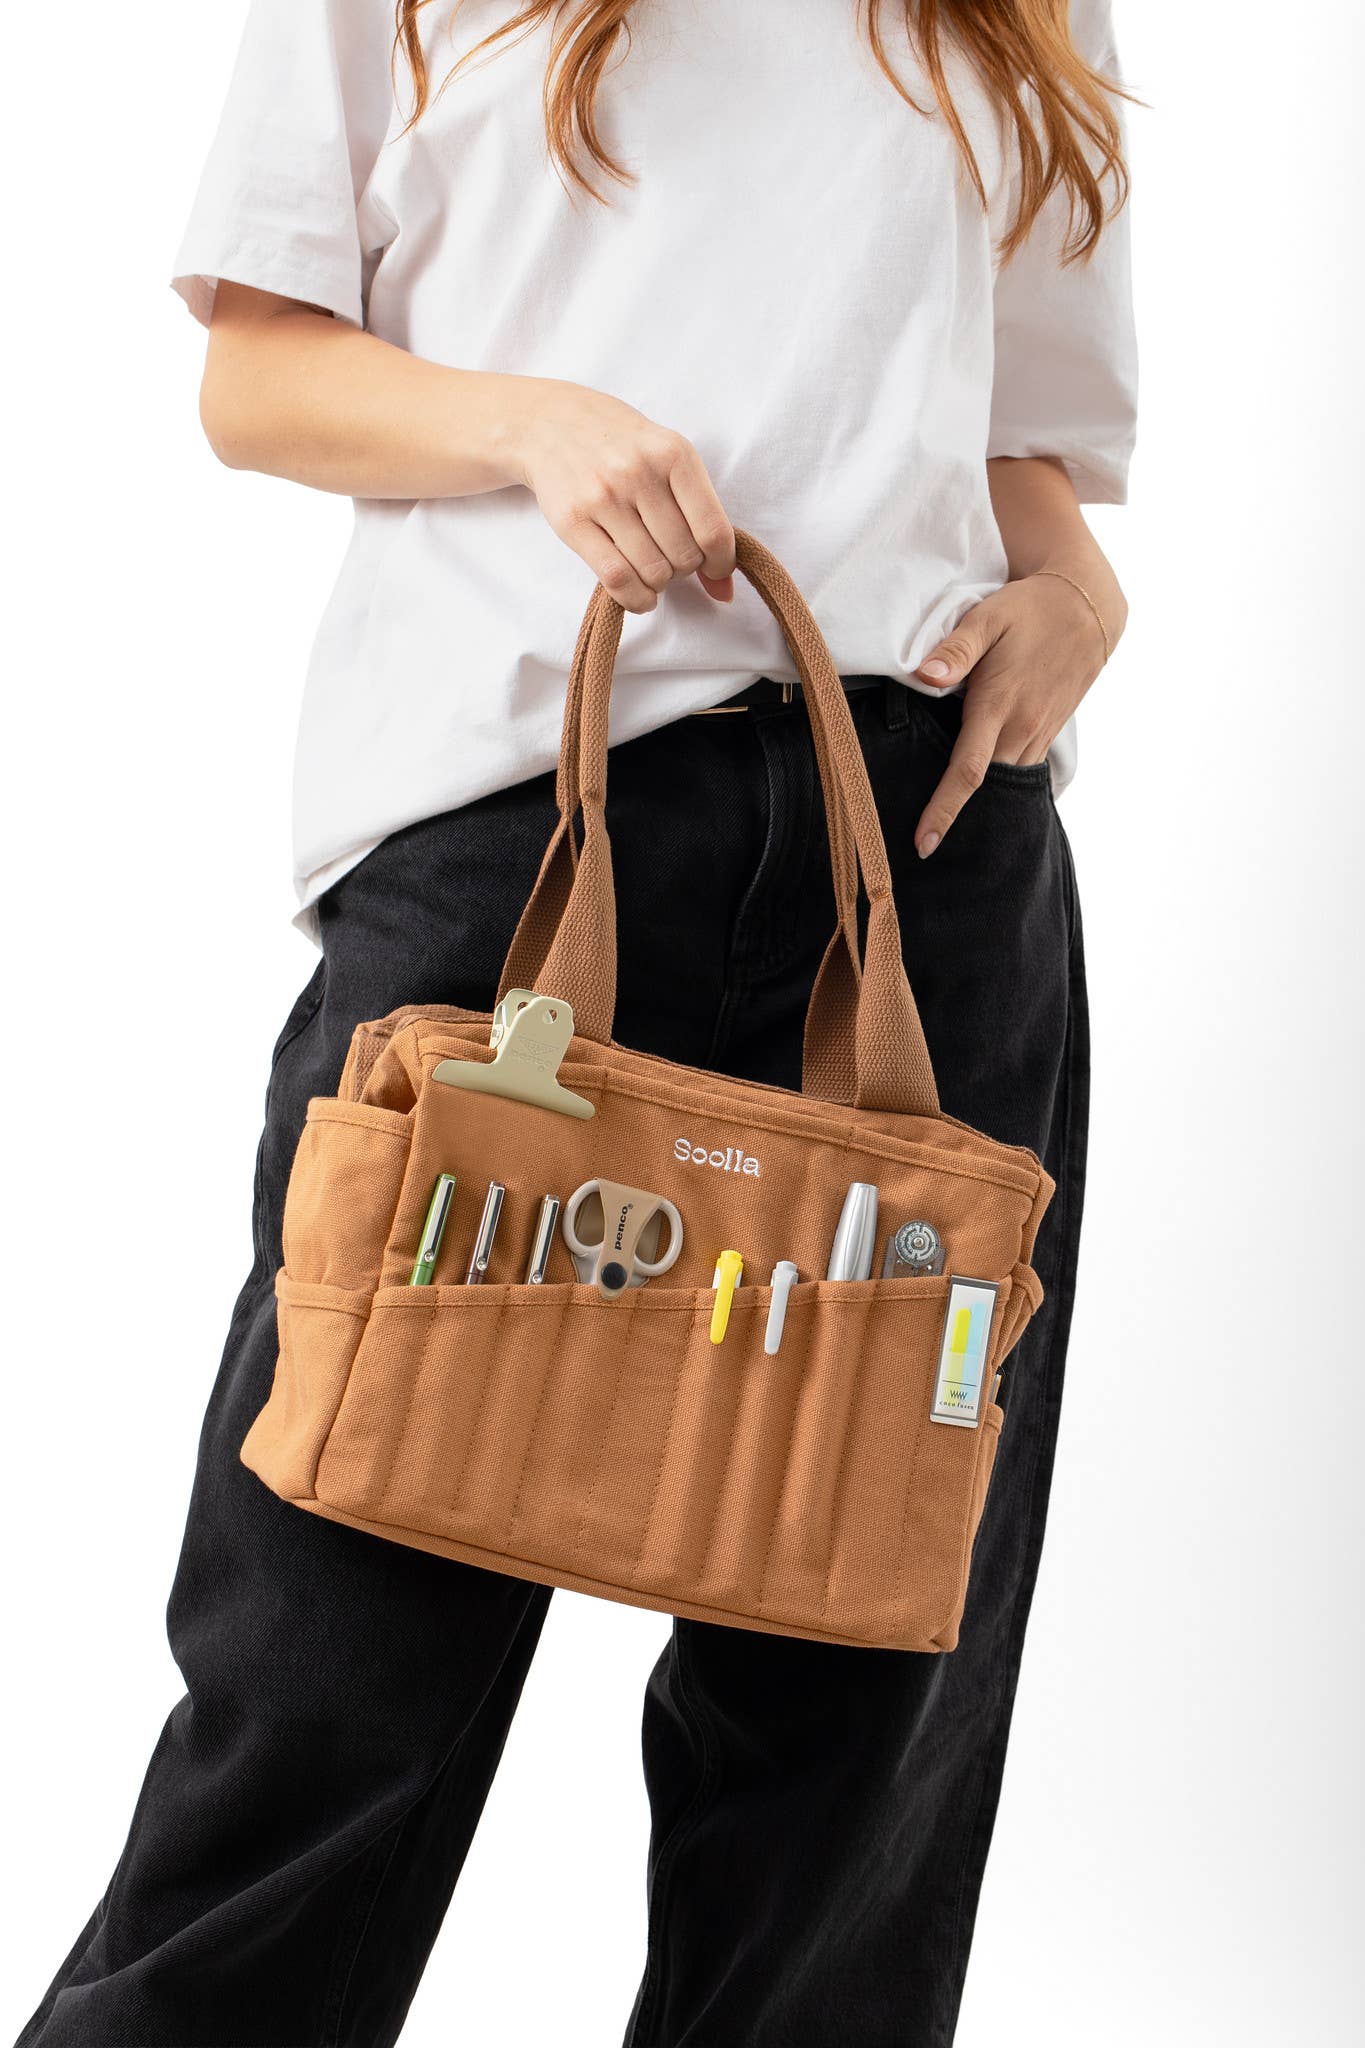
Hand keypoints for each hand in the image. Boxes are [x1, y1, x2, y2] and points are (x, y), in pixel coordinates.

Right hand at [510, 379, 735, 611]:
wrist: (552, 424)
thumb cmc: (622, 447)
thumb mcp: (668, 459)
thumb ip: (702, 516)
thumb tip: (725, 590)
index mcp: (674, 453)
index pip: (713, 530)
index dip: (720, 562)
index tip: (715, 569)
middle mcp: (638, 472)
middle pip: (684, 556)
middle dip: (684, 569)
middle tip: (671, 558)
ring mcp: (603, 496)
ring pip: (653, 572)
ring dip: (659, 584)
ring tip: (653, 569)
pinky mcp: (573, 521)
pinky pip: (616, 578)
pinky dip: (636, 599)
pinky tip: (640, 595)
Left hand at [912, 565, 1122, 855]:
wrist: (1087, 607)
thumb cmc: (1028, 610)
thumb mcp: (987, 618)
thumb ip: (955, 650)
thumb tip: (925, 675)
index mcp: (998, 706)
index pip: (967, 772)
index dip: (943, 811)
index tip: (923, 844)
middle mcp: (1022, 728)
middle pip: (986, 788)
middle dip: (958, 818)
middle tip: (922, 844)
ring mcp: (1039, 734)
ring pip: (1006, 782)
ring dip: (981, 805)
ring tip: (946, 826)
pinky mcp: (1048, 732)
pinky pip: (1021, 769)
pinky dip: (1000, 785)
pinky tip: (981, 794)